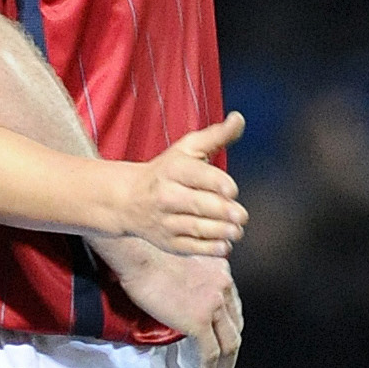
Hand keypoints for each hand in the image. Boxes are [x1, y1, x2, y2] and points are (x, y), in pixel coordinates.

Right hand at [101, 240, 241, 367]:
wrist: (140, 256)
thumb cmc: (149, 254)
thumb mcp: (182, 261)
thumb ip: (192, 277)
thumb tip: (182, 296)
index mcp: (220, 270)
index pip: (233, 304)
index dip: (230, 324)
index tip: (225, 334)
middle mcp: (222, 286)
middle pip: (236, 324)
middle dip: (232, 346)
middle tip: (227, 360)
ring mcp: (213, 304)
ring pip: (229, 342)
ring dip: (226, 363)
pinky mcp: (200, 321)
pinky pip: (210, 352)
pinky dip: (208, 367)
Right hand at [108, 113, 245, 255]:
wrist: (127, 200)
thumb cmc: (166, 171)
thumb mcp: (187, 149)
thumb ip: (216, 135)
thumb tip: (239, 118)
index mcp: (173, 169)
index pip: (197, 176)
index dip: (218, 184)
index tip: (232, 191)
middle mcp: (166, 196)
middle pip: (199, 205)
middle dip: (224, 212)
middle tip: (241, 215)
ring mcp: (165, 221)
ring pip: (196, 228)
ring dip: (221, 231)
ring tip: (237, 230)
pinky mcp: (167, 241)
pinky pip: (191, 247)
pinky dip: (209, 249)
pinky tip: (224, 245)